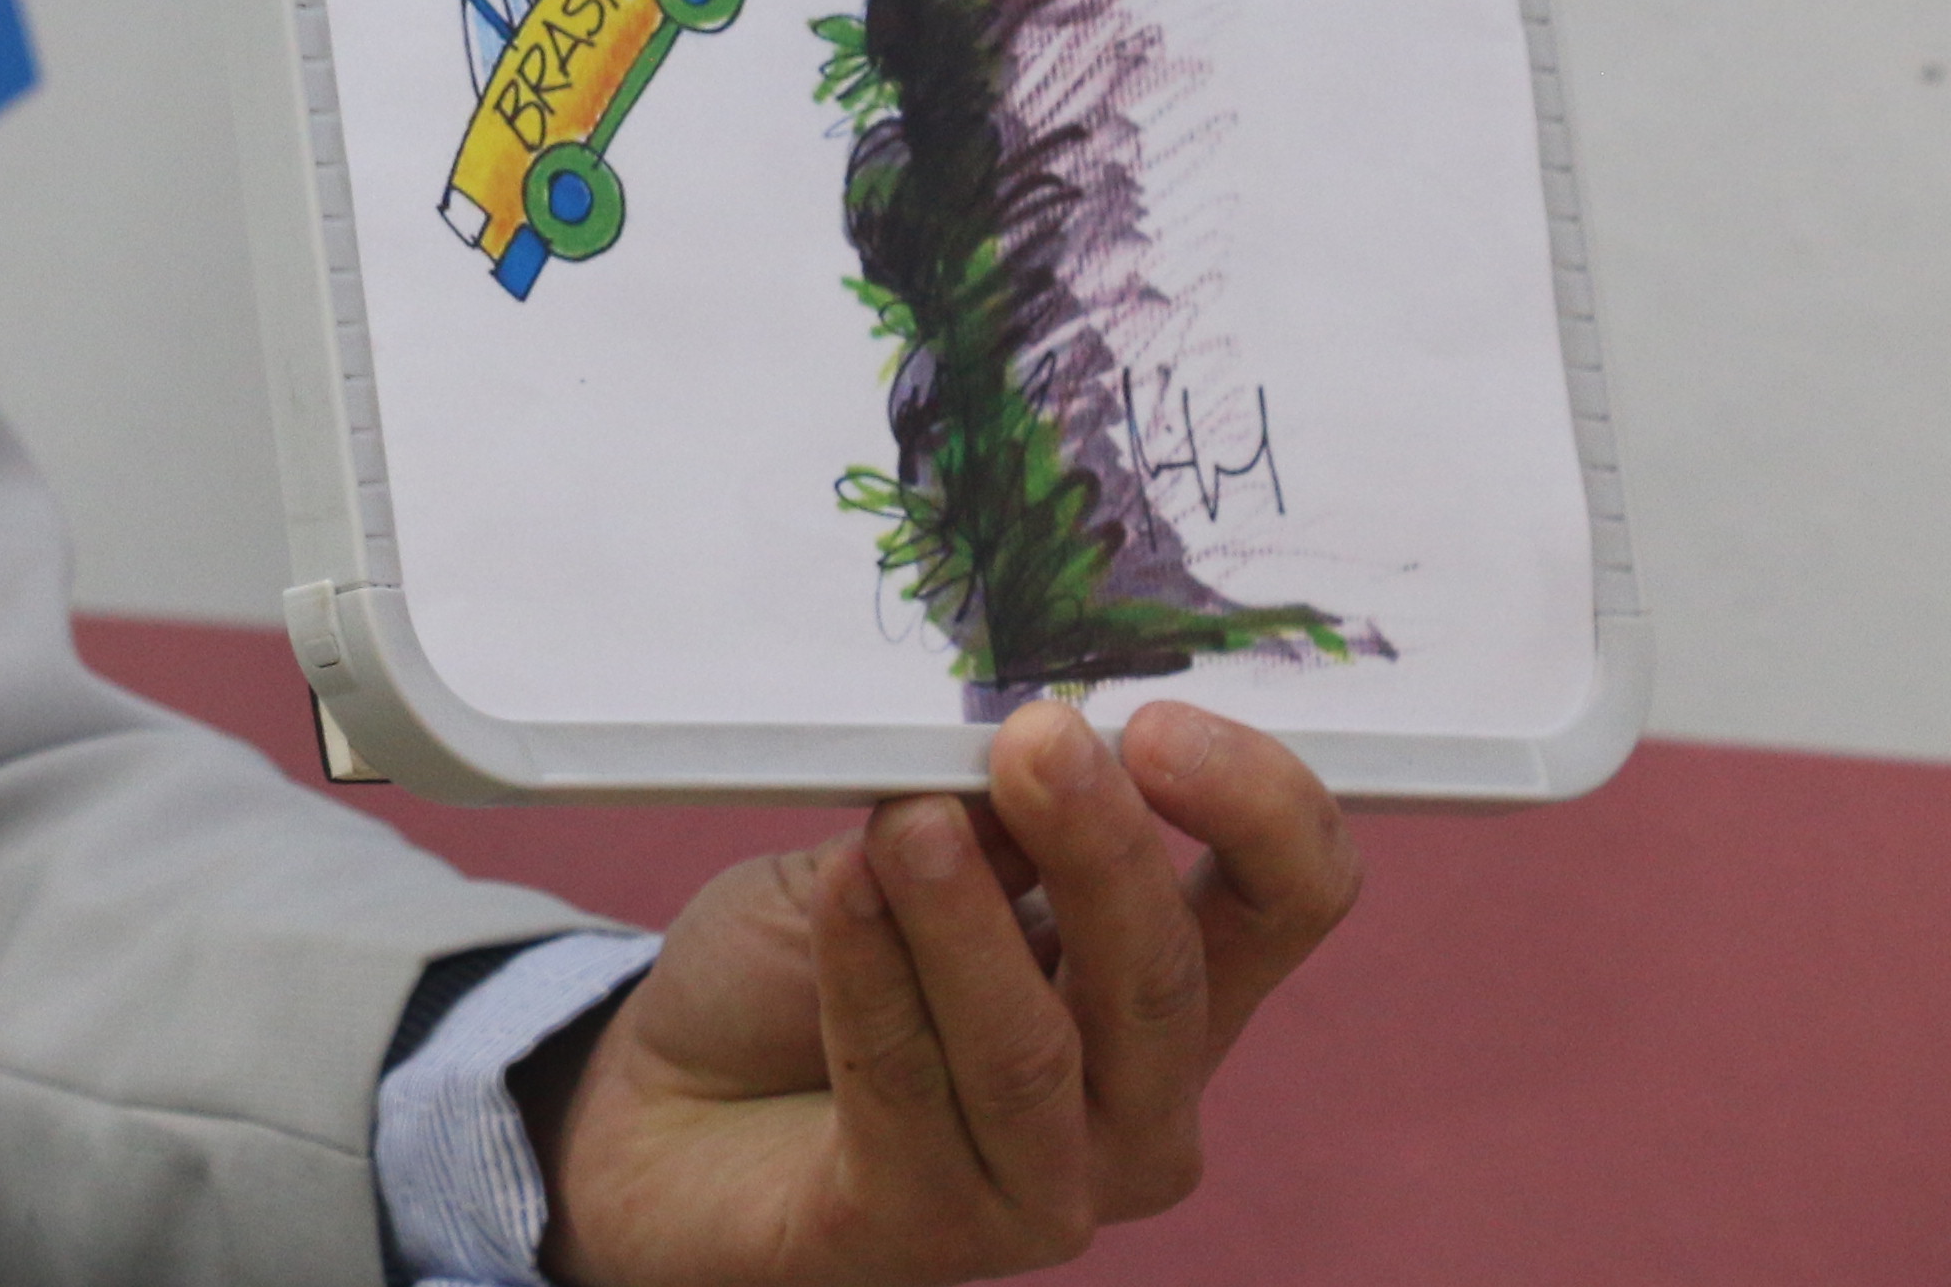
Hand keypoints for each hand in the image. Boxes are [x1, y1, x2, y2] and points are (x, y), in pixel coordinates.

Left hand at [537, 701, 1360, 1285]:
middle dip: (1104, 847)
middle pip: (1167, 973)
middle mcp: (1139, 1107)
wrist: (666, 1107)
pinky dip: (871, 977)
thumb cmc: (802, 971)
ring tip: (905, 820)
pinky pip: (911, 1093)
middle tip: (1036, 742)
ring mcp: (1048, 1189)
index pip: (1287, 897)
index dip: (1259, 807)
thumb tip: (1034, 750)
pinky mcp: (927, 1231)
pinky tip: (840, 891)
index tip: (1156, 723)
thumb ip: (979, 824)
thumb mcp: (893, 856)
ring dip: (966, 916)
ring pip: (1037, 1048)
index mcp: (1163, 993)